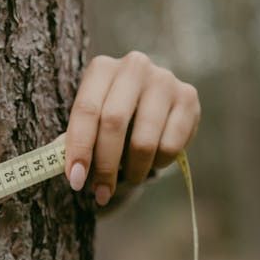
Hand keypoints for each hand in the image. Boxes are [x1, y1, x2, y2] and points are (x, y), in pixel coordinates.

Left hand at [63, 51, 200, 205]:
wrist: (152, 101)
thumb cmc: (111, 114)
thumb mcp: (90, 122)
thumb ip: (75, 141)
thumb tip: (71, 172)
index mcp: (102, 68)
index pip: (86, 110)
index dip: (79, 148)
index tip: (75, 180)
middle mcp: (134, 66)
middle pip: (113, 123)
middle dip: (104, 165)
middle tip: (100, 192)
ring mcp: (164, 80)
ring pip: (144, 140)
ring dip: (133, 170)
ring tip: (129, 176)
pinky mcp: (188, 97)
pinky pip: (171, 145)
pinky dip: (158, 163)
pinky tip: (152, 161)